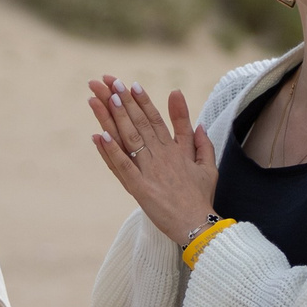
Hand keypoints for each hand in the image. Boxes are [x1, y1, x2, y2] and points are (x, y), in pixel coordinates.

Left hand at [87, 77, 218, 246]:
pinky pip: (123, 168)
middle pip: (139, 123)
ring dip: (113, 117)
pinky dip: (111, 152)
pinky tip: (99, 136)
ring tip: (100, 98)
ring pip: (129, 139)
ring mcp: (150, 172)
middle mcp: (162, 156)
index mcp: (175, 150)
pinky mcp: (141, 190)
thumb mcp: (208, 167)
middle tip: (108, 81)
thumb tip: (200, 124)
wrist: (199, 226)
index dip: (143, 101)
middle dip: (123, 100)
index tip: (131, 84)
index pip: (156, 119)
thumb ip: (202, 144)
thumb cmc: (201, 198)